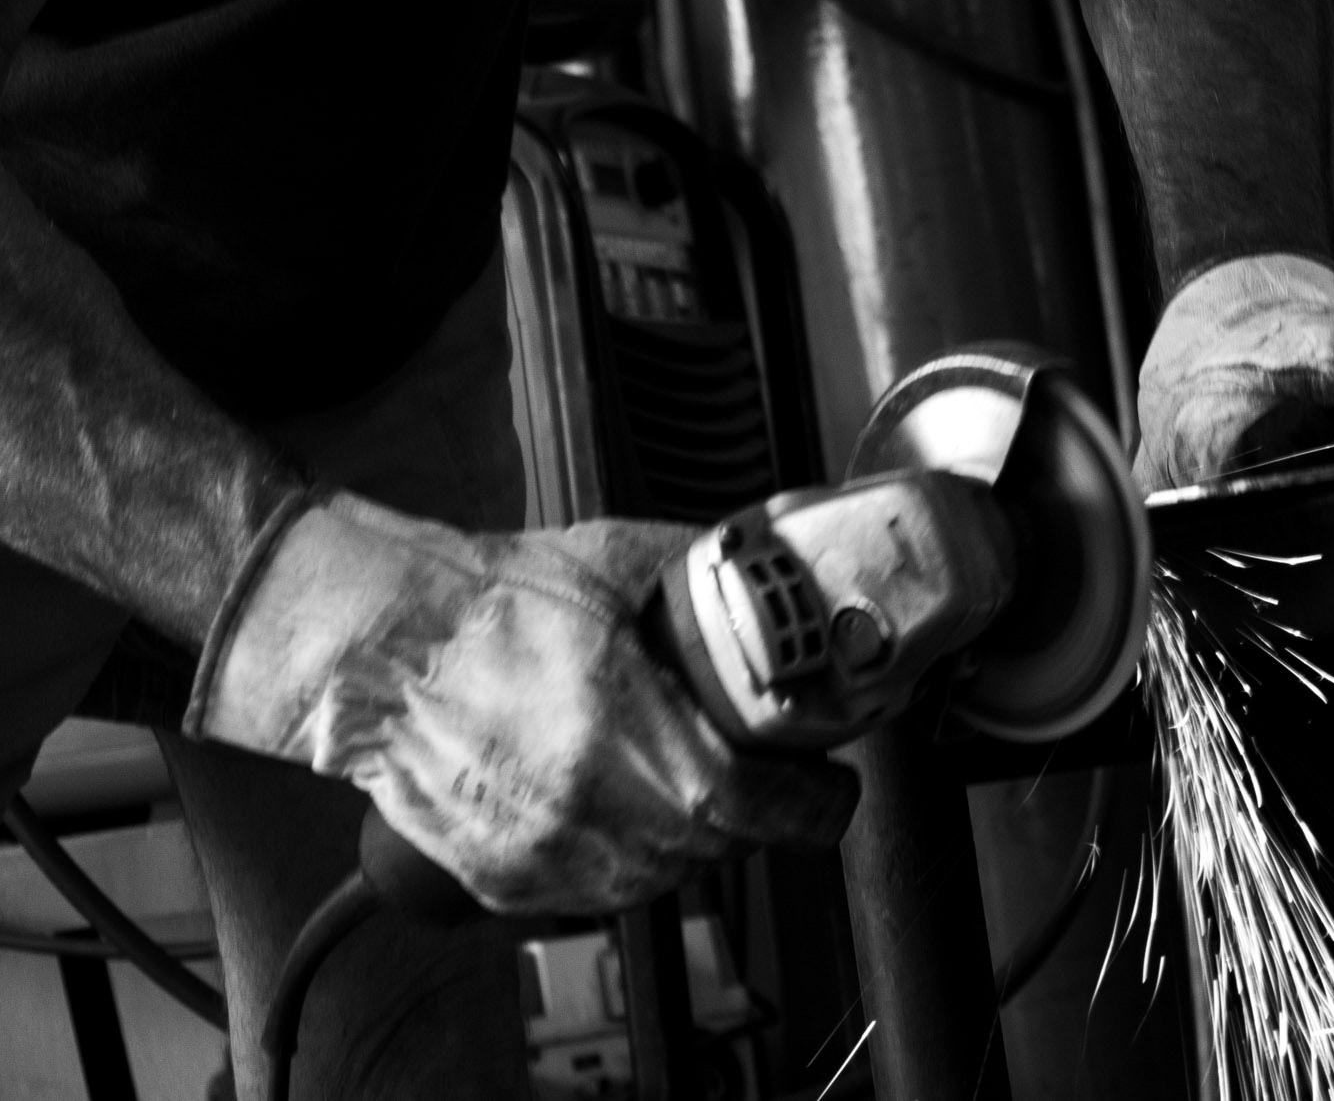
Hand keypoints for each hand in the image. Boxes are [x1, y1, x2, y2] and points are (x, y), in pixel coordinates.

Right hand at [185, 494, 856, 915]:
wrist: (384, 648)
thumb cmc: (488, 602)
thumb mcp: (613, 559)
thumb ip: (696, 565)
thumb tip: (762, 558)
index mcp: (624, 726)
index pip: (754, 804)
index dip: (811, 805)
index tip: (832, 788)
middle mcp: (589, 805)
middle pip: (717, 844)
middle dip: (759, 813)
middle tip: (775, 777)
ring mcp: (545, 853)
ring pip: (662, 878)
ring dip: (698, 839)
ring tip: (699, 785)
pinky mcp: (507, 880)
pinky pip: (598, 893)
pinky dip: (630, 861)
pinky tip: (630, 811)